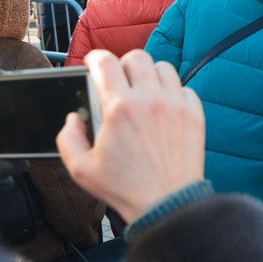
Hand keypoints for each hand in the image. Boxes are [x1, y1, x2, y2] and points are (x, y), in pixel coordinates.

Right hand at [57, 50, 204, 222]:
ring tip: (143, 92)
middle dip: (123, 64)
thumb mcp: (80, 168)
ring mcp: (175, 105)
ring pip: (163, 68)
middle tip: (119, 80)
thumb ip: (67, 138)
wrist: (167, 204)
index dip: (95, 58)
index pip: (105, 62)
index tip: (93, 64)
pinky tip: (163, 108)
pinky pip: (184, 88)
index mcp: (119, 109)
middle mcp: (149, 100)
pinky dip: (172, 92)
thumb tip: (74, 118)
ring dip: (149, 75)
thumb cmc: (125, 189)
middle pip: (136, 57)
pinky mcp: (194, 114)